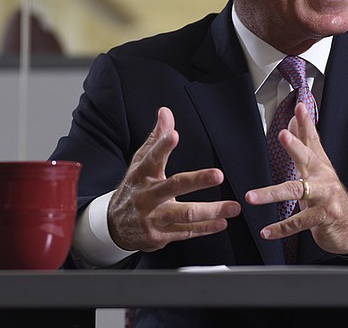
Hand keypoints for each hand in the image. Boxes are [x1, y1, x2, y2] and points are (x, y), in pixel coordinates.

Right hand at [107, 106, 241, 251]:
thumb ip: (156, 138)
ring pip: (185, 214)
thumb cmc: (134, 188)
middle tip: (218, 174)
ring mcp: (153, 218)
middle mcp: (147, 197)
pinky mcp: (160, 236)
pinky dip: (206, 228)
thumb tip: (166, 112)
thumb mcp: (140, 163)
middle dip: (197, 180)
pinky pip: (186, 231)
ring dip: (212, 211)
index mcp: (141, 175)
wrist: (114, 226)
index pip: (152, 157)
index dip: (162, 146)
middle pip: (173, 187)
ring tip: (233, 206)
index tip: (174, 135)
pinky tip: (222, 222)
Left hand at [245, 103, 347, 254]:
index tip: (299, 107)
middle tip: (284, 135)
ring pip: (297, 191)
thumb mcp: (317, 171)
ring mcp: (324, 197)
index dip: (306, 123)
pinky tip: (266, 231)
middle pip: (308, 158)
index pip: (312, 140)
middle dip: (296, 146)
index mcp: (319, 166)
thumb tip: (294, 121)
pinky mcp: (323, 217)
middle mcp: (322, 178)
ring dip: (272, 194)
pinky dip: (281, 228)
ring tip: (252, 196)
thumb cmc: (330, 197)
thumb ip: (305, 146)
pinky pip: (299, 222)